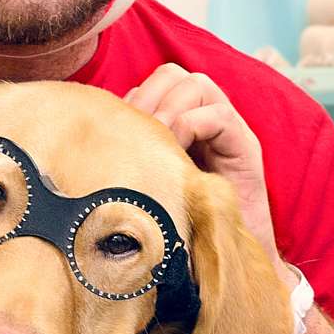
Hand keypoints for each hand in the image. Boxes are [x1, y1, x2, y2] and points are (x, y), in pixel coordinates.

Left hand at [124, 64, 277, 259]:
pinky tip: (175, 153)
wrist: (226, 258)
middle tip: (134, 131)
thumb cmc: (181, 225)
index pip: (155, 82)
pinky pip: (218, 116)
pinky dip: (191, 126)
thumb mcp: (148, 182)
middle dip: (147, 96)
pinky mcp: (246, 148)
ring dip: (168, 109)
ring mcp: (229, 131)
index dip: (132, 96)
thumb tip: (87, 144)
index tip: (114, 127)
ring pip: (198, 85)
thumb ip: (131, 158)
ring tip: (156, 142)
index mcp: (182, 121)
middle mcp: (207, 118)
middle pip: (173, 75)